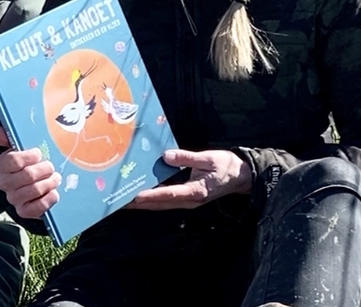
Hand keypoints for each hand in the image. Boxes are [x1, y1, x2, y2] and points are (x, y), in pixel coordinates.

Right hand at [0, 125, 61, 219]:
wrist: (32, 185)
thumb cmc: (27, 163)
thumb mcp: (18, 147)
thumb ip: (7, 137)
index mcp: (1, 166)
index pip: (13, 160)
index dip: (29, 156)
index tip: (38, 153)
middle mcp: (4, 183)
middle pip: (27, 175)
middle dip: (44, 169)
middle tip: (51, 166)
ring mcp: (13, 198)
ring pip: (34, 190)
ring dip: (49, 182)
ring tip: (55, 178)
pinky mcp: (23, 211)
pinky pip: (37, 207)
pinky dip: (49, 199)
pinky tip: (54, 192)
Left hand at [125, 149, 251, 210]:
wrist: (242, 177)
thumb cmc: (226, 166)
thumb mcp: (209, 158)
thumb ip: (187, 158)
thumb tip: (166, 156)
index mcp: (196, 191)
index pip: (168, 194)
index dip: (150, 195)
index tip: (134, 196)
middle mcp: (190, 200)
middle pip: (160, 203)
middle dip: (139, 203)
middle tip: (119, 200)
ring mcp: (188, 201)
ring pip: (162, 204)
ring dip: (143, 203)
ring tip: (124, 199)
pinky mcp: (187, 198)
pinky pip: (167, 200)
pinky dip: (153, 198)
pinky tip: (141, 193)